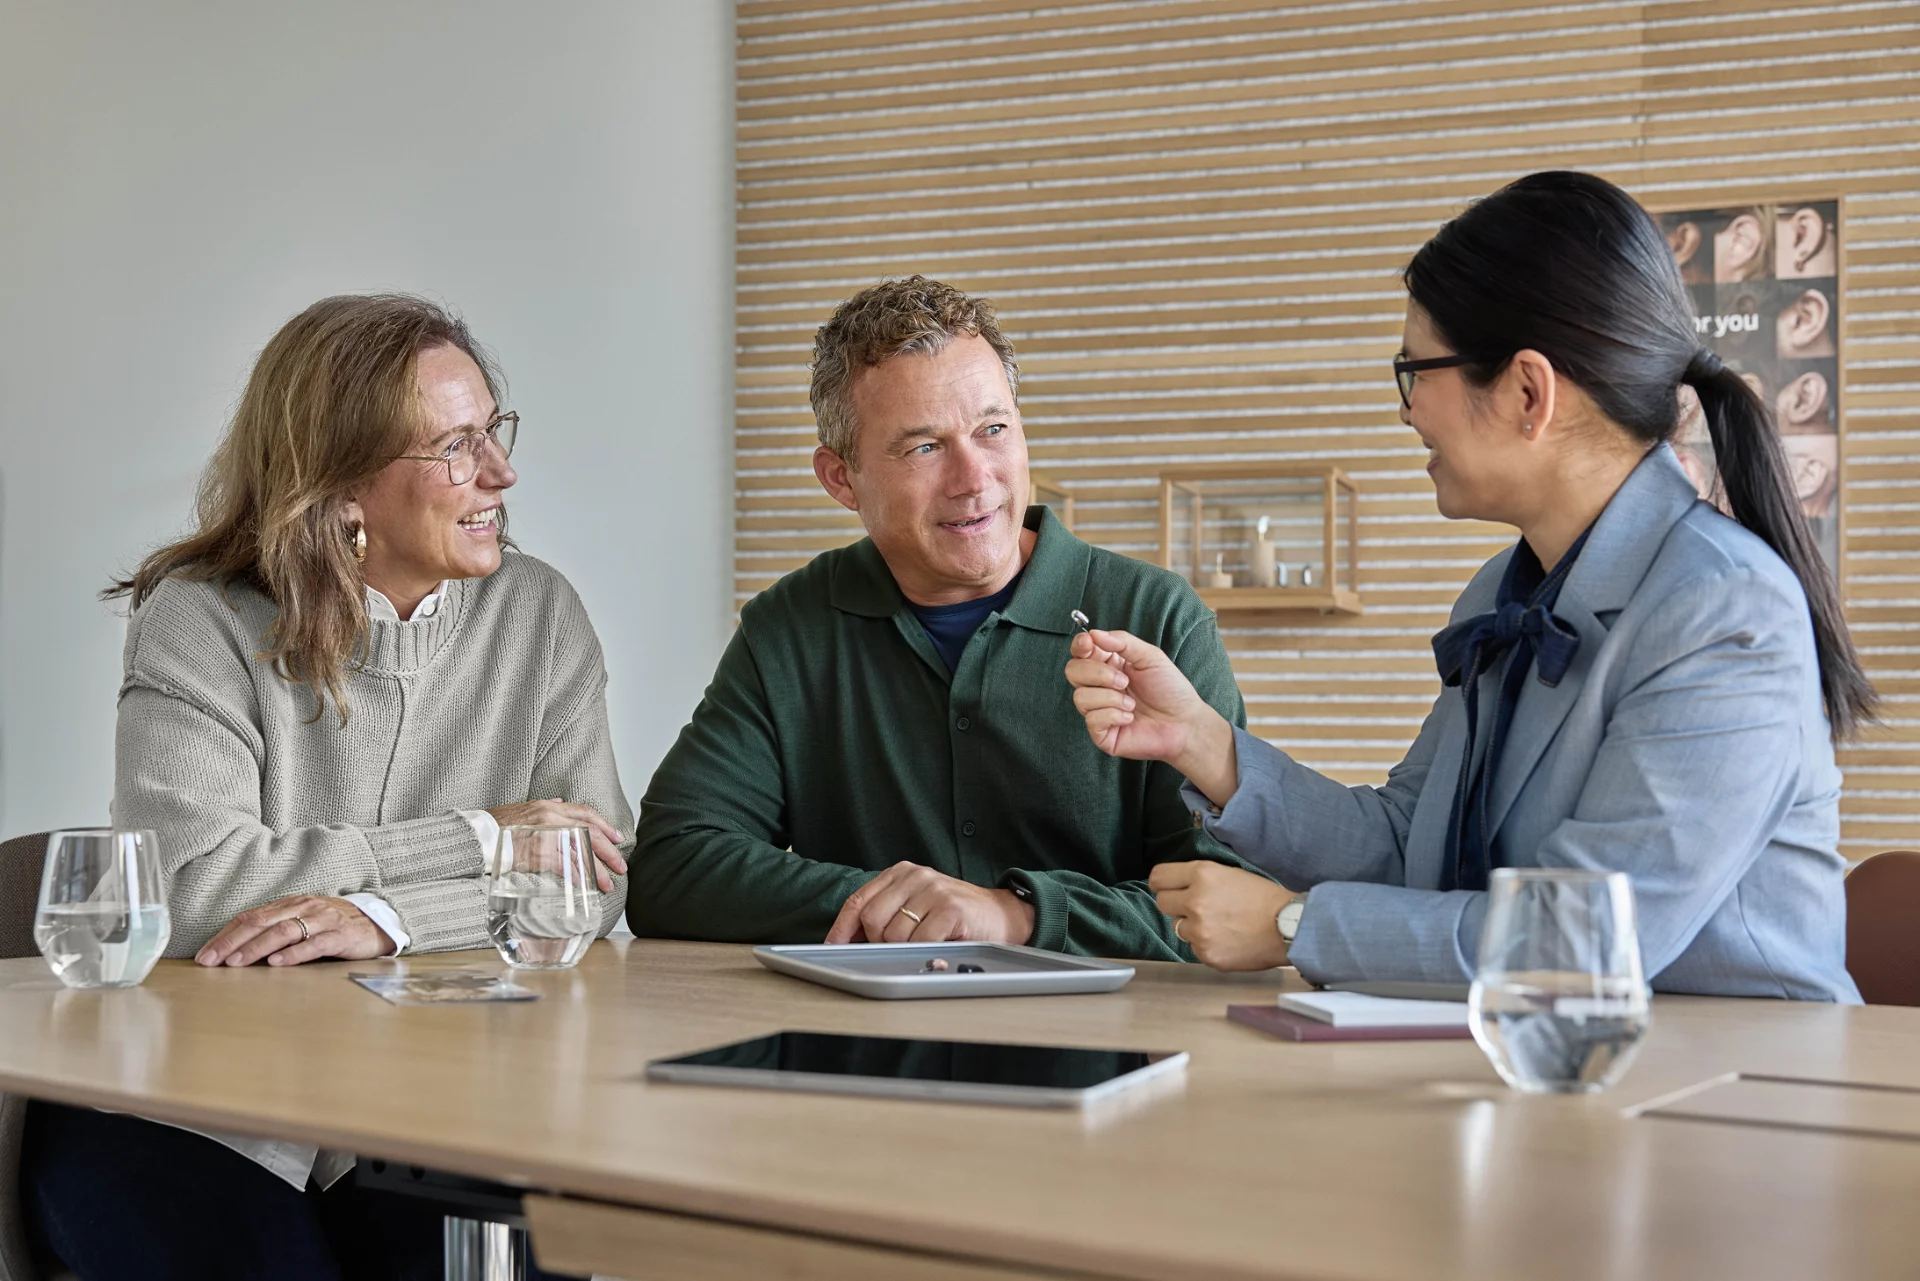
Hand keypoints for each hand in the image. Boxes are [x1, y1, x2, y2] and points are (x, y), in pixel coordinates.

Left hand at [195, 895, 395, 967]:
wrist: (378, 923)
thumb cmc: (334, 927)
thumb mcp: (302, 924)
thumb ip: (275, 931)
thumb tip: (236, 952)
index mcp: (290, 904)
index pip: (250, 917)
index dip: (225, 935)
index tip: (204, 955)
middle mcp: (304, 908)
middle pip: (261, 923)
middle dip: (232, 943)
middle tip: (211, 961)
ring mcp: (323, 920)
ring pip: (284, 931)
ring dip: (257, 948)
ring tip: (237, 962)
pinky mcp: (342, 935)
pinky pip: (315, 943)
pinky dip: (295, 953)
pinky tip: (278, 963)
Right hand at [488, 798, 626, 891]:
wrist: (478, 835)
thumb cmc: (498, 823)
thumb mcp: (525, 808)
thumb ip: (546, 807)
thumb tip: (562, 802)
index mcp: (550, 807)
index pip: (586, 814)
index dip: (605, 826)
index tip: (618, 839)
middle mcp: (552, 819)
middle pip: (591, 835)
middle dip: (609, 853)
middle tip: (621, 867)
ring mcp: (547, 836)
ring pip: (581, 854)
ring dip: (597, 872)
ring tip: (608, 885)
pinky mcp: (539, 854)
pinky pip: (565, 868)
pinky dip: (577, 878)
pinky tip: (585, 888)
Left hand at [825, 862, 1035, 945]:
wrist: (1001, 914)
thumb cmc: (954, 914)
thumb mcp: (916, 903)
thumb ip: (886, 912)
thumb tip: (850, 939)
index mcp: (900, 872)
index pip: (858, 900)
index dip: (842, 928)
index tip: (832, 947)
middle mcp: (915, 875)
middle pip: (872, 920)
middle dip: (879, 943)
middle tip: (900, 948)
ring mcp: (933, 889)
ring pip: (894, 935)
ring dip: (905, 950)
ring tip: (926, 943)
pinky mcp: (950, 908)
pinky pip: (920, 942)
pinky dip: (925, 953)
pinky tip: (938, 946)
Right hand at [1065, 629, 1237, 805]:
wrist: (1185, 722)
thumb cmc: (1170, 689)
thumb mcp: (1150, 657)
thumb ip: (1122, 642)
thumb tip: (1094, 633)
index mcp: (1109, 665)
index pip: (1080, 653)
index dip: (1079, 646)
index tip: (1088, 643)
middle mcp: (1099, 687)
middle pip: (1073, 672)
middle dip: (1097, 673)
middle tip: (1124, 681)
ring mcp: (1098, 710)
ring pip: (1080, 697)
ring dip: (1110, 698)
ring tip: (1132, 704)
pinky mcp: (1101, 733)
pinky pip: (1092, 719)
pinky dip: (1113, 715)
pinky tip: (1130, 718)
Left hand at [1150, 861, 1295, 971]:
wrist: (1287, 926)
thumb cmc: (1264, 898)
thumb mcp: (1229, 873)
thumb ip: (1199, 878)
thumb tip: (1176, 885)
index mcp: (1202, 875)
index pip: (1159, 877)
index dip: (1162, 883)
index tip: (1166, 887)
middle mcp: (1196, 901)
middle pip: (1162, 903)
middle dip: (1176, 904)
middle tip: (1196, 906)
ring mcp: (1200, 930)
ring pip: (1178, 927)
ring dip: (1192, 926)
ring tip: (1219, 924)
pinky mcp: (1206, 953)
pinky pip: (1194, 947)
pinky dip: (1206, 945)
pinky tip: (1227, 939)